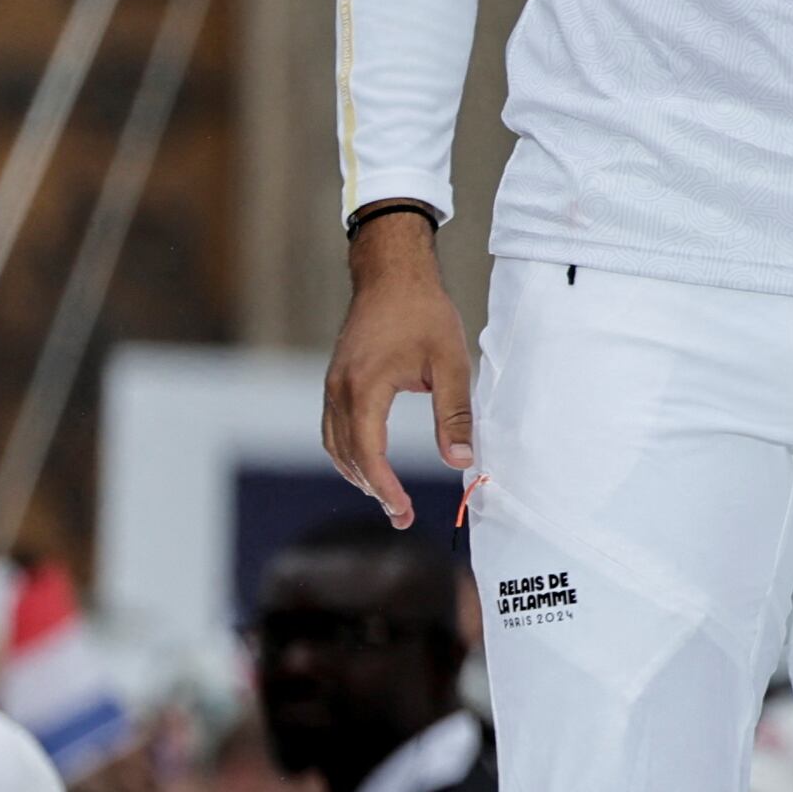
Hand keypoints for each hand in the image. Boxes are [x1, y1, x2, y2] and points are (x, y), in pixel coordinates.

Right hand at [322, 211, 471, 528]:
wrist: (392, 275)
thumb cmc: (423, 314)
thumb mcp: (451, 363)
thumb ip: (454, 413)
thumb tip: (459, 460)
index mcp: (365, 388)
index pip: (369, 454)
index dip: (385, 488)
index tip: (404, 511)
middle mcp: (339, 391)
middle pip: (347, 455)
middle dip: (372, 489)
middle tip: (401, 516)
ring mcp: (333, 385)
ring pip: (335, 444)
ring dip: (357, 473)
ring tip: (387, 497)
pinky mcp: (336, 380)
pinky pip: (334, 427)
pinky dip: (349, 452)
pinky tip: (370, 463)